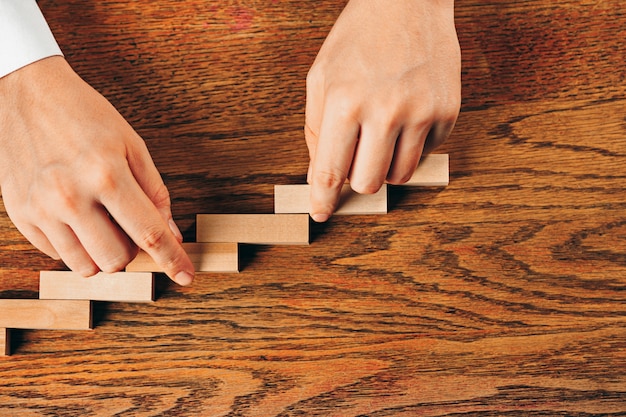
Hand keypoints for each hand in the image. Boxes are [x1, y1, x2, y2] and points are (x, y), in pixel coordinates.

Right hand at [0, 56, 194, 284]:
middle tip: (127, 223)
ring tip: (101, 221)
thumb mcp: (132, 145)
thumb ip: (155, 193)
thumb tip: (172, 234)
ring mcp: (41, 209)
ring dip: (104, 253)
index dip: (172, 260)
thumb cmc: (85, 116)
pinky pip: (59, 255)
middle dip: (132, 249)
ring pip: (87, 267)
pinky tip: (76, 216)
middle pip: (118, 259)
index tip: (186, 276)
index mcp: (106, 175)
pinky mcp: (21, 215)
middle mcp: (70, 196)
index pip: (149, 234)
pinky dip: (76, 245)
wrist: (28, 94)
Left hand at [305, 0, 460, 220]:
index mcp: (345, 103)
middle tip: (357, 156)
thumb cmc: (359, 38)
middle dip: (357, 177)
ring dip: (385, 164)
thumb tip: (320, 175)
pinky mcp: (447, 112)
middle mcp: (385, 112)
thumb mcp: (321, 77)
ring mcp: (421, 113)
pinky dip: (411, 146)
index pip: (330, 171)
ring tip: (381, 133)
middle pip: (367, 183)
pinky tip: (406, 116)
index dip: (323, 199)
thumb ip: (316, 130)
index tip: (320, 213)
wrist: (407, 2)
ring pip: (399, 176)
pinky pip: (426, 154)